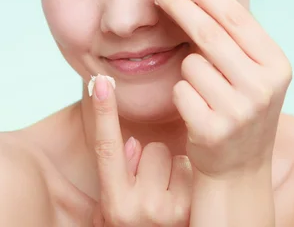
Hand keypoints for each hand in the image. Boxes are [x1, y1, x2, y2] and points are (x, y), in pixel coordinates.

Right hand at [90, 75, 192, 226]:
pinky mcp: (194, 206)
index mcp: (114, 204)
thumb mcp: (117, 204)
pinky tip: (186, 198)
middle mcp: (140, 209)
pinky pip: (190, 167)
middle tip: (152, 185)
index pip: (106, 148)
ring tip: (170, 195)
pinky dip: (188, 178)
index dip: (101, 112)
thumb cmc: (137, 225)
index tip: (99, 81)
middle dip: (150, 160)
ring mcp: (170, 210)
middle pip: (148, 147)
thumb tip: (136, 144)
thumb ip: (120, 171)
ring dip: (171, 170)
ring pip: (171, 155)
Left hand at [148, 0, 291, 178]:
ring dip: (188, 70)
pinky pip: (179, 91)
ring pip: (190, 64)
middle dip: (177, 3)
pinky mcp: (213, 129)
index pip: (236, 17)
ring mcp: (239, 110)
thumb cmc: (240, 108)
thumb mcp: (253, 73)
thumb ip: (236, 40)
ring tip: (205, 91)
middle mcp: (263, 86)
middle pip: (208, 32)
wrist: (238, 166)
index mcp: (276, 64)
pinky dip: (181, 94)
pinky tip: (197, 110)